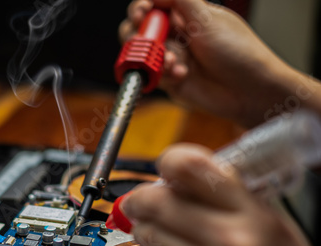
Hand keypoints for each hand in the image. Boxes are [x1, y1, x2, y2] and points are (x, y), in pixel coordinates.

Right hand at [119, 0, 320, 126]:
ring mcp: (173, 58)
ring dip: (155, 58)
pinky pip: (154, 76)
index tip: (141, 14)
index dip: (141, 8)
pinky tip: (182, 75)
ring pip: (144, 54)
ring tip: (173, 63)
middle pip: (140, 29)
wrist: (250, 91)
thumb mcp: (207, 19)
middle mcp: (177, 35)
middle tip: (148, 42)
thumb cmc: (239, 52)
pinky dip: (164, 75)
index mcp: (186, 15)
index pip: (153, 5)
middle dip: (139, 35)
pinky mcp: (172, 81)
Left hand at [121, 143, 320, 245]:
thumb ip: (228, 194)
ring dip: (149, 230)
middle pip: (154, 202)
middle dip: (140, 199)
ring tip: (168, 234)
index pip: (189, 168)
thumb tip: (178, 174)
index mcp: (254, 219)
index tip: (165, 169)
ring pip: (147, 236)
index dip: (170, 162)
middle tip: (139, 201)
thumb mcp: (273, 224)